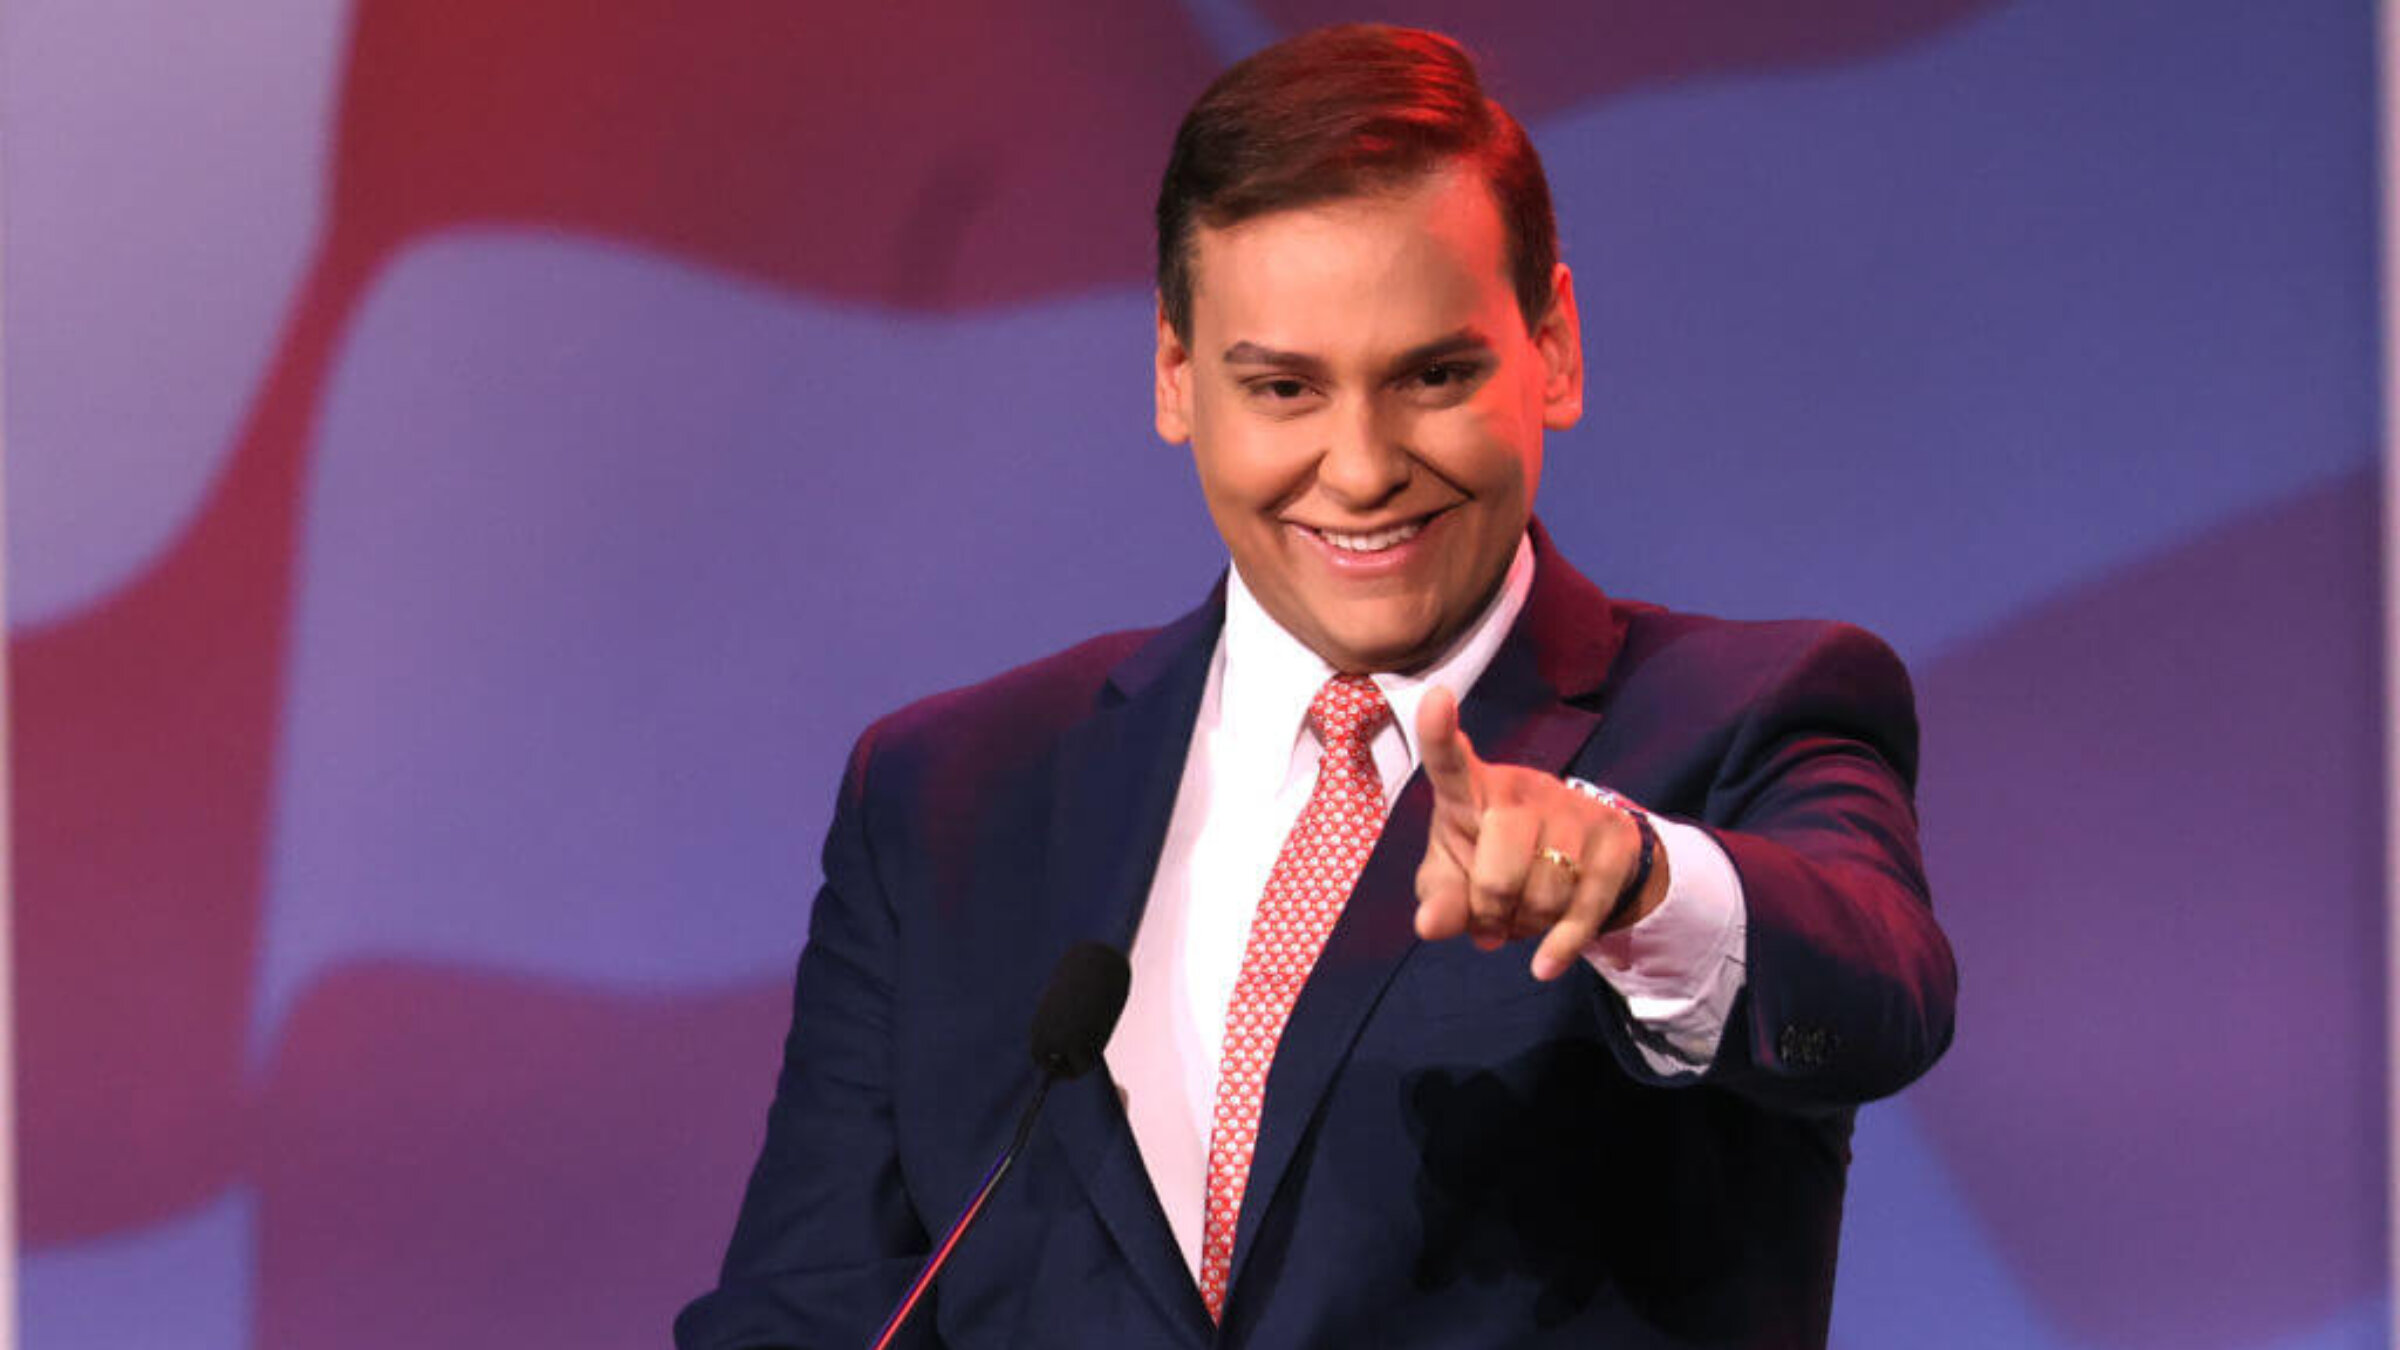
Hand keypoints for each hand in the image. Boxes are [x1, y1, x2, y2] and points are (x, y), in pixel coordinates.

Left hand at [1411, 686, 1667, 980]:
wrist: (1581, 861)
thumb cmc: (1494, 860)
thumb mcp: (1456, 878)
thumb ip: (1439, 899)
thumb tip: (1430, 926)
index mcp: (1472, 790)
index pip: (1450, 761)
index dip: (1439, 732)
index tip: (1434, 697)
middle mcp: (1523, 790)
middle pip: (1497, 872)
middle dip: (1490, 911)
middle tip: (1492, 914)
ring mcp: (1573, 812)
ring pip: (1543, 896)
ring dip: (1527, 925)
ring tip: (1524, 914)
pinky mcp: (1614, 842)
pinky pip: (1583, 911)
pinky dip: (1559, 946)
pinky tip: (1545, 964)